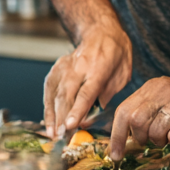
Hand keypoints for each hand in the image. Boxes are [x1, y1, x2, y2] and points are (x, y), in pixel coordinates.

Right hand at [43, 22, 131, 138]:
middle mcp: (79, 66)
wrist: (102, 31)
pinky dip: (47, 107)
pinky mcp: (56, 68)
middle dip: (61, 118)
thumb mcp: (122, 75)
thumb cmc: (116, 55)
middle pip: (66, 94)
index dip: (78, 110)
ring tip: (52, 134)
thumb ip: (105, 96)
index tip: (70, 125)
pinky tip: (48, 122)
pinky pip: (49, 90)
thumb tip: (89, 118)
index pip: (86, 92)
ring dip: (52, 116)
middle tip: (60, 137)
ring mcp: (65, 66)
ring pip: (54, 93)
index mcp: (99, 67)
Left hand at [108, 77, 169, 159]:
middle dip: (140, 137)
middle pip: (136, 120)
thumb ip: (141, 113)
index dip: (117, 135)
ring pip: (155, 131)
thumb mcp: (159, 101)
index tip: (115, 155)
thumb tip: (119, 143)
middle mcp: (162, 90)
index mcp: (150, 88)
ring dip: (161, 140)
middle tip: (150, 139)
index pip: (124, 111)